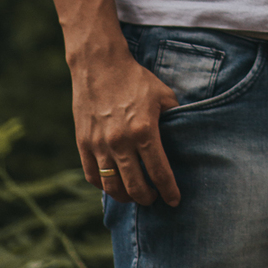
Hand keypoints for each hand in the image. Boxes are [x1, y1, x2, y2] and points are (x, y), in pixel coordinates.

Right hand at [71, 42, 179, 206]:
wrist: (100, 66)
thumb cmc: (136, 79)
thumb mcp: (163, 94)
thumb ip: (174, 118)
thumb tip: (183, 137)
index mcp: (144, 130)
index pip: (159, 171)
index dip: (168, 190)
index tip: (174, 200)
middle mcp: (120, 142)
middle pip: (135, 186)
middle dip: (147, 198)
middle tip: (154, 199)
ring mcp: (99, 145)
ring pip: (112, 187)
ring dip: (126, 197)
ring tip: (135, 195)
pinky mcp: (83, 144)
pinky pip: (92, 177)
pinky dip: (104, 187)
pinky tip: (114, 184)